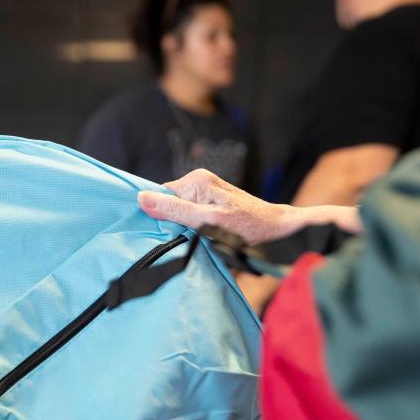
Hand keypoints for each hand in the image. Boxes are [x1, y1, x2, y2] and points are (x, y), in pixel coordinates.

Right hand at [138, 168, 360, 243]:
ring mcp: (205, 189)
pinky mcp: (211, 200)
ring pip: (179, 211)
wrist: (279, 227)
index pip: (161, 197)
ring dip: (185, 228)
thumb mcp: (209, 222)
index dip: (161, 217)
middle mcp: (199, 180)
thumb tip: (141, 198)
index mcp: (195, 180)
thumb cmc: (248, 227)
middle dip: (174, 223)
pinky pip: (190, 213)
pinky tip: (203, 235)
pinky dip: (192, 227)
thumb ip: (176, 211)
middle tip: (190, 238)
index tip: (170, 234)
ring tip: (200, 238)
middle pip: (170, 204)